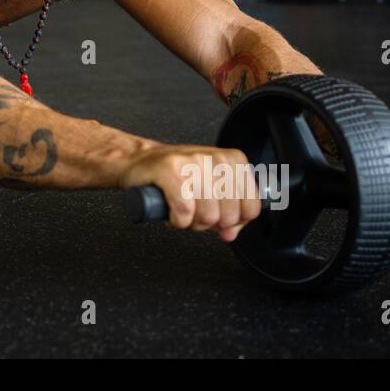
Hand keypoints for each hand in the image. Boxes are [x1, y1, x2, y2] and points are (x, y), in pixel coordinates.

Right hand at [120, 144, 262, 241]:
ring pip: (207, 216)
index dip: (232, 221)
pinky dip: (176, 221)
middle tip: (194, 210)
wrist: (138, 162)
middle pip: (228, 216)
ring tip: (181, 208)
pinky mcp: (170, 170)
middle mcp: (215, 158)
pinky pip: (184, 213)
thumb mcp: (211, 189)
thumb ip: (229, 212)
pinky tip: (171, 210)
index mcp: (232, 161)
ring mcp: (193, 162)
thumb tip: (231, 232)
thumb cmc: (175, 175)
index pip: (251, 208)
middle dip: (208, 223)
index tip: (216, 213)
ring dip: (190, 222)